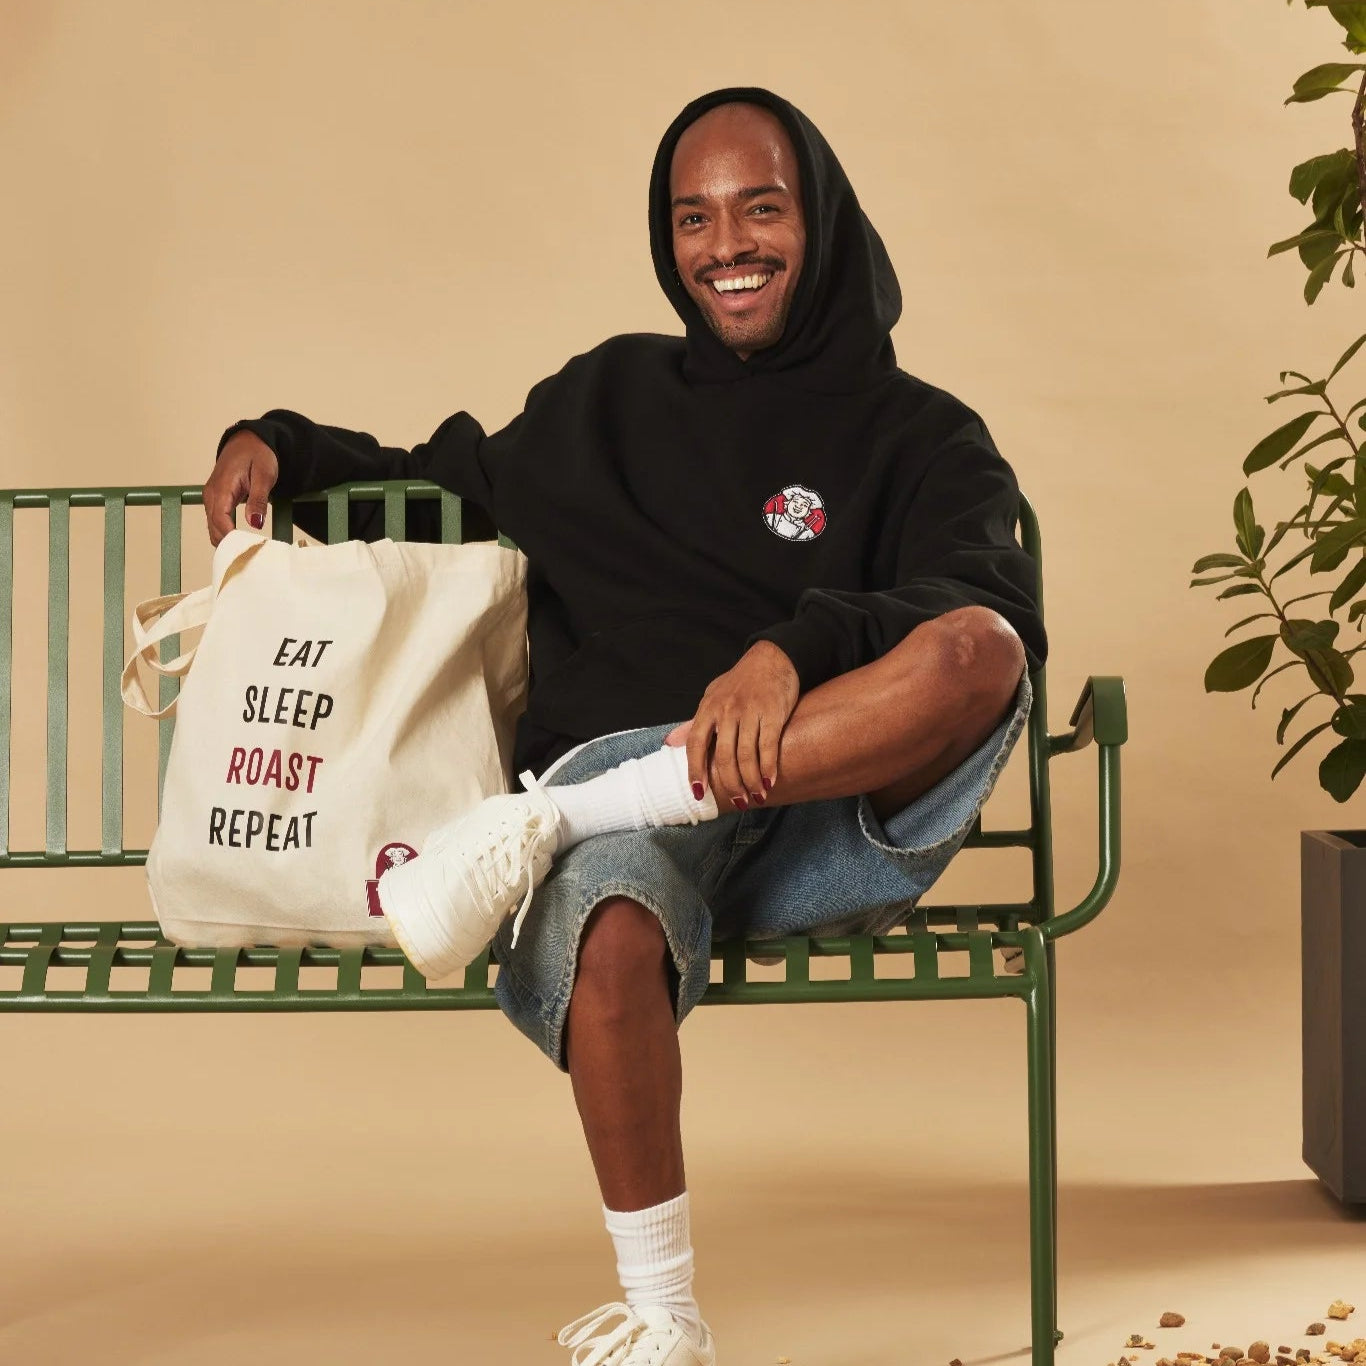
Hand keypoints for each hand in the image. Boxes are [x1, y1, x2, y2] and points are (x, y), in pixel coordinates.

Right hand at [203, 431, 278, 545]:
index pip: (221, 521)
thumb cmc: (258, 454)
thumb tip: (255, 523)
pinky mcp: (215, 500)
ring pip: (214, 528)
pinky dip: (226, 533)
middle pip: (214, 529)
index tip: (247, 551)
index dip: (232, 539)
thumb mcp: (264, 476)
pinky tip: (241, 541)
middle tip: (250, 556)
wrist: (249, 440)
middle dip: (230, 545)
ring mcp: (211, 497)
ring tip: (247, 551)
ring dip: (227, 541)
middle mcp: (211, 495)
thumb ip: (258, 500)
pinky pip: (217, 522)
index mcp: (222, 488)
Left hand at [666, 641, 798, 810]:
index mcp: (708, 708)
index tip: (699, 793)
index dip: (695, 771)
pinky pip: (768, 745)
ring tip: (756, 796)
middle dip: (730, 784)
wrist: (772, 657)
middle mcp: (726, 710)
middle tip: (738, 802)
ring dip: (751, 780)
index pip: (695, 744)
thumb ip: (694, 722)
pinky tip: (770, 781)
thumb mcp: (712, 696)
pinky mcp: (772, 711)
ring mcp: (749, 711)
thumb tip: (669, 743)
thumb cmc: (740, 681)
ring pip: (746, 754)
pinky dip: (768, 766)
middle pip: (723, 756)